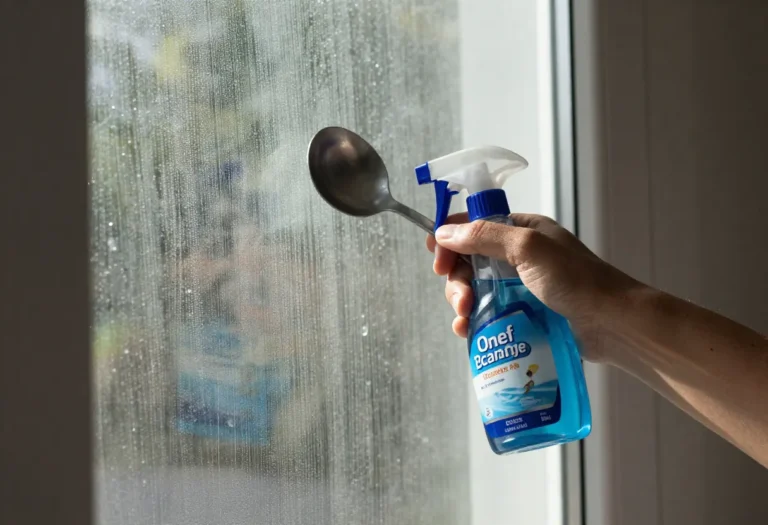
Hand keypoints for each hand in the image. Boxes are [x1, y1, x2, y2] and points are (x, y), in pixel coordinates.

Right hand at [425, 213, 639, 362]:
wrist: (612, 324)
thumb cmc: (576, 280)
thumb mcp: (528, 248)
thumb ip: (485, 236)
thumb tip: (444, 231)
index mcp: (521, 230)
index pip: (474, 227)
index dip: (451, 241)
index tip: (438, 261)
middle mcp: (518, 256)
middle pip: (469, 262)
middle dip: (457, 280)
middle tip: (462, 300)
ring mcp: (519, 287)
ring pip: (475, 290)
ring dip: (462, 302)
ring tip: (464, 319)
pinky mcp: (522, 315)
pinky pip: (487, 313)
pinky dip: (472, 320)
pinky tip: (467, 331)